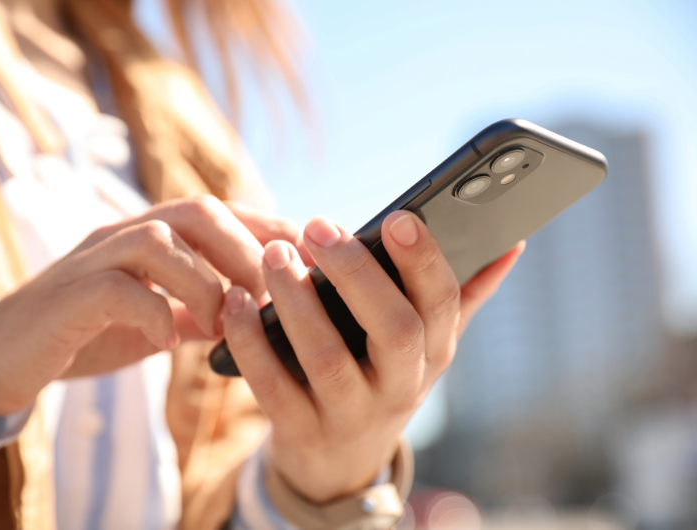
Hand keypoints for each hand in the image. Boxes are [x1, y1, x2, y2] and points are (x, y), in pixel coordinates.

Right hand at [0, 196, 307, 418]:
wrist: (7, 352)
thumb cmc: (89, 330)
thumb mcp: (158, 320)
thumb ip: (201, 311)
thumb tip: (256, 315)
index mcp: (151, 237)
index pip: (219, 213)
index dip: (268, 226)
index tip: (308, 255)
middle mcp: (124, 235)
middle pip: (195, 211)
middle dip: (243, 250)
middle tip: (266, 295)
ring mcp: (94, 260)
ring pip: (159, 242)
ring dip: (204, 283)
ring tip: (222, 324)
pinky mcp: (68, 296)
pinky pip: (117, 290)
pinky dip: (153, 313)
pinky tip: (168, 342)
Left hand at [222, 211, 523, 501]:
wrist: (342, 460)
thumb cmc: (385, 378)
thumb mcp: (428, 346)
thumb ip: (464, 294)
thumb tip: (513, 243)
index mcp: (434, 354)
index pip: (442, 304)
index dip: (423, 260)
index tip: (396, 216)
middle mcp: (400, 387)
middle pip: (393, 331)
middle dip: (357, 275)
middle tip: (318, 227)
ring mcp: (350, 414)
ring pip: (327, 359)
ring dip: (298, 303)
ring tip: (274, 255)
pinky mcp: (301, 431)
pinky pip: (273, 387)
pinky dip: (250, 343)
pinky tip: (234, 302)